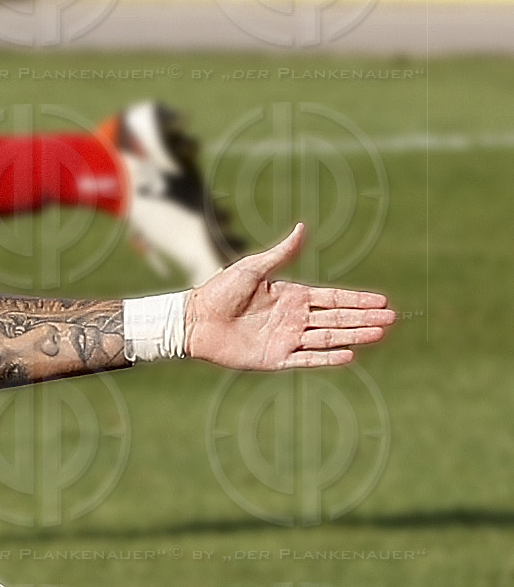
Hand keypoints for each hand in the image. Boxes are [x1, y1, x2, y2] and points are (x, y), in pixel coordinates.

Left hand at [184, 224, 395, 370]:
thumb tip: (303, 227)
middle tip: (392, 318)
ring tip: (380, 333)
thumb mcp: (253, 268)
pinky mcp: (276, 358)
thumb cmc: (220, 290)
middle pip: (336, 319)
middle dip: (364, 318)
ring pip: (328, 337)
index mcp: (291, 295)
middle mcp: (294, 318)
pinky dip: (328, 357)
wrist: (195, 320)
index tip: (382, 301)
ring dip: (354, 336)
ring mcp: (287, 339)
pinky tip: (350, 354)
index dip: (357, 300)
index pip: (332, 298)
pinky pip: (307, 358)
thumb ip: (281, 253)